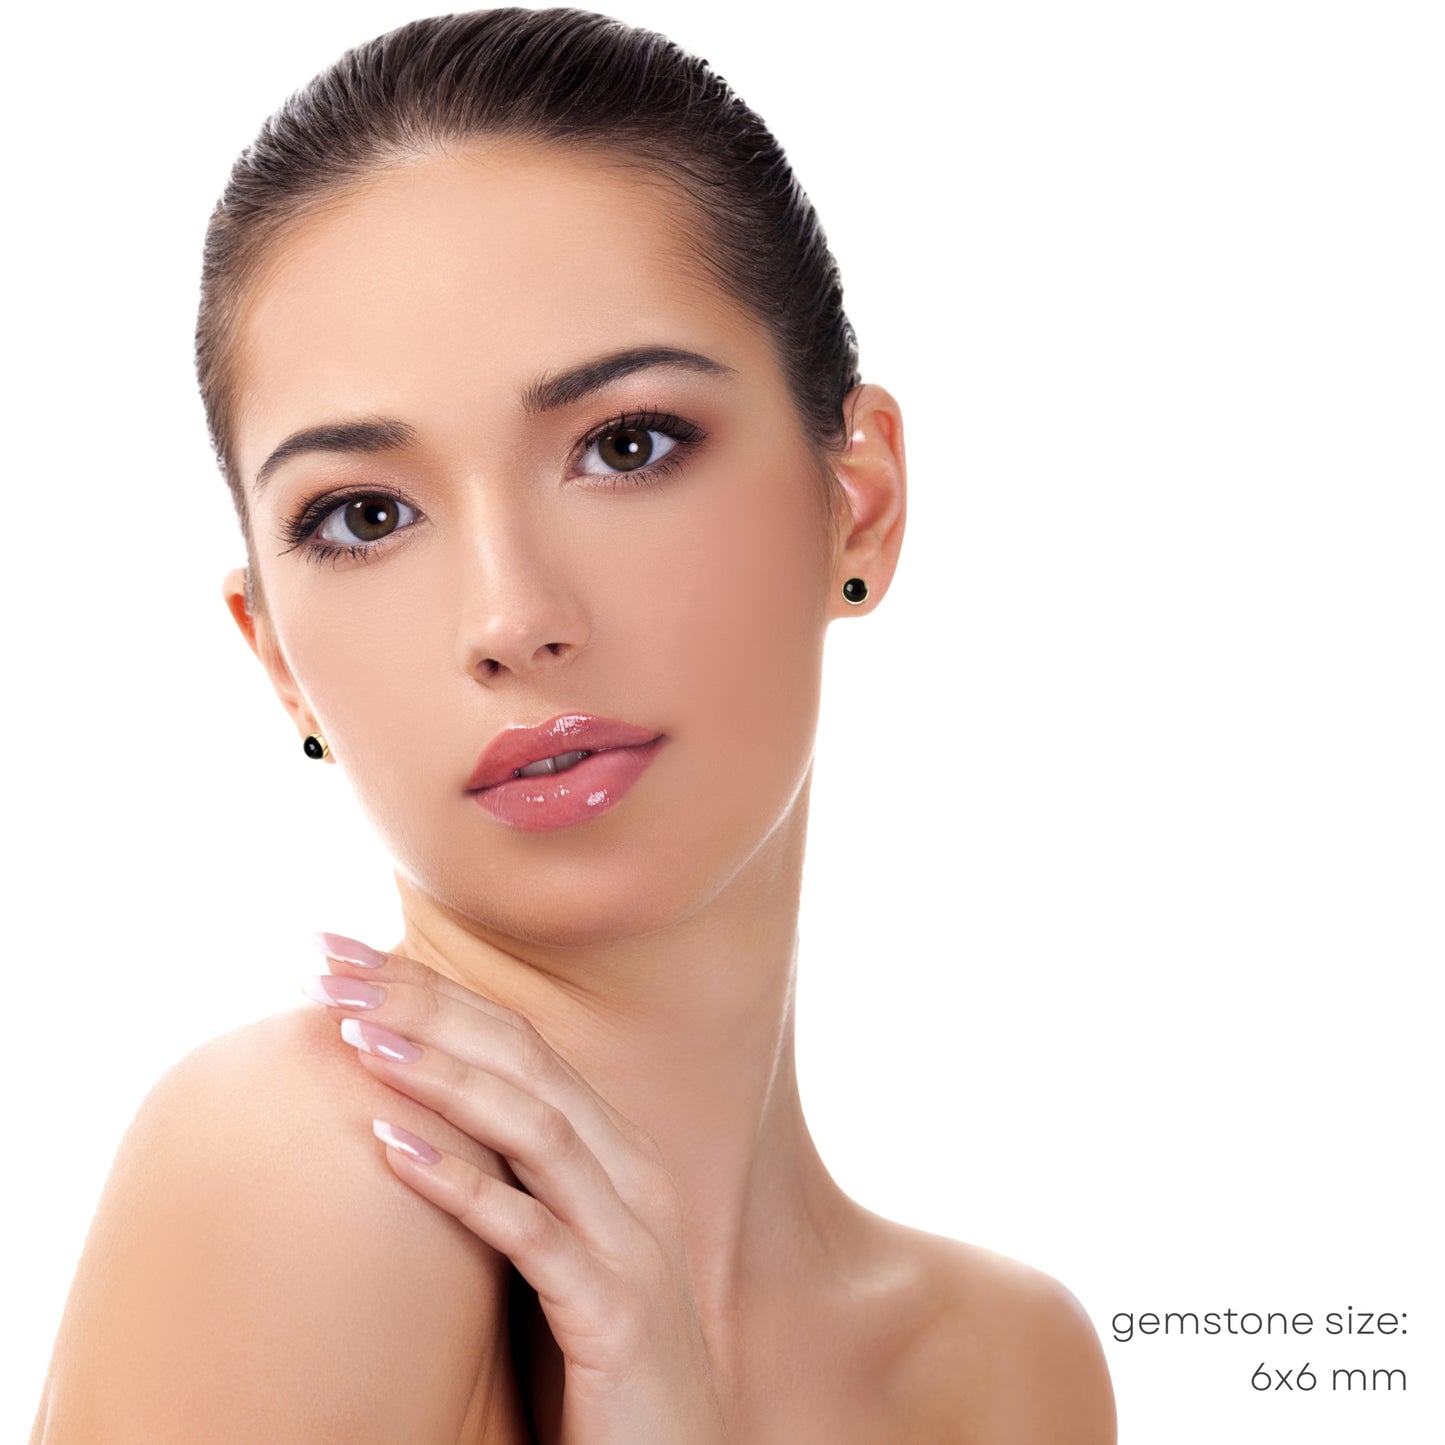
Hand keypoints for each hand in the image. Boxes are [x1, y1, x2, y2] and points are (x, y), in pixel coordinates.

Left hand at [301, 932, 728, 1444]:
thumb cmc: (590, 1356)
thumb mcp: (547, 1246)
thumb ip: (505, 1176)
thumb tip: (400, 1114)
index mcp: (611, 1149)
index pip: (515, 1041)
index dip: (428, 988)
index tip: (336, 953)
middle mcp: (630, 1174)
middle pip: (522, 1059)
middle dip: (422, 1002)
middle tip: (326, 962)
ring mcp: (630, 1240)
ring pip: (534, 1127)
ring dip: (440, 1073)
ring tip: (352, 1035)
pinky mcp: (615, 1314)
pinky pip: (532, 1235)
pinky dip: (461, 1184)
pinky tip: (389, 1148)